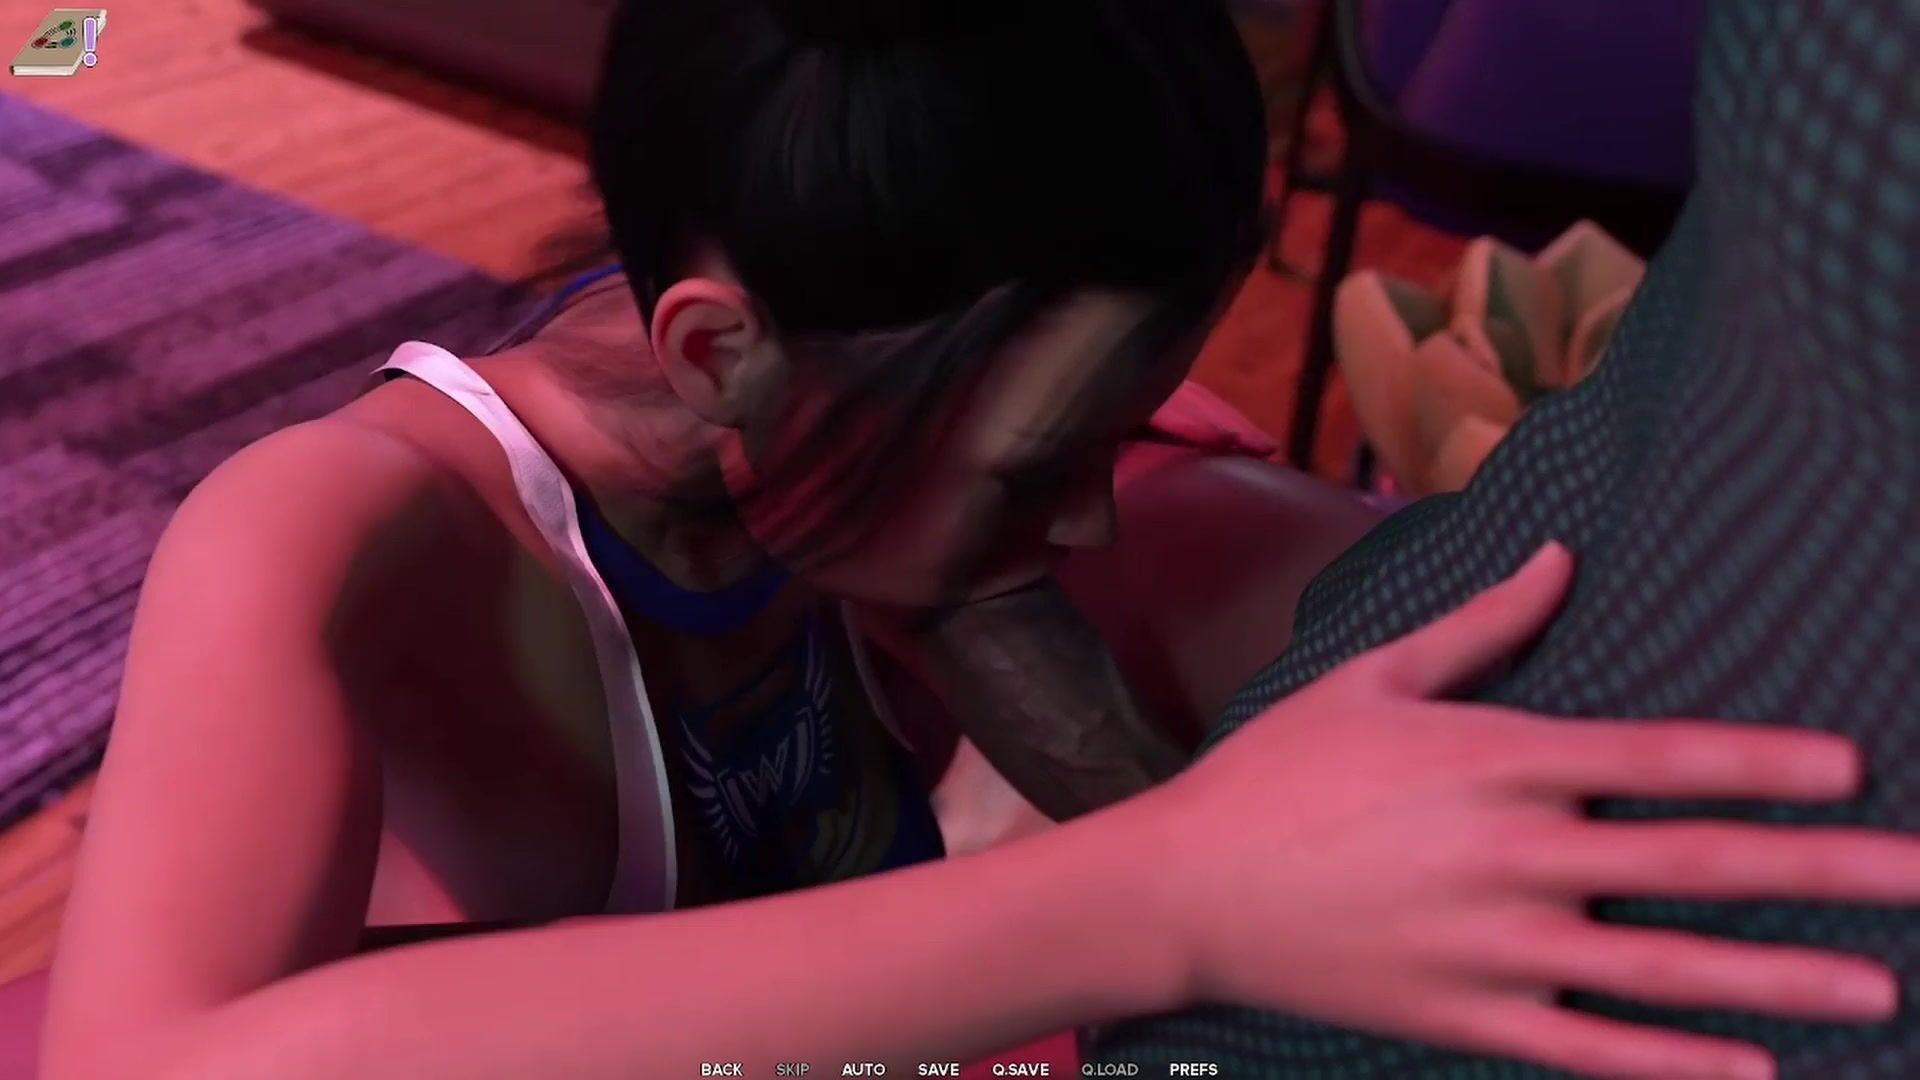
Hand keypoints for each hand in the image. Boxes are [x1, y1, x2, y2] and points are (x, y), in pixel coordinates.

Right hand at [1135, 542, 1914, 1079]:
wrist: (1188, 888)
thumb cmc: (1278, 772)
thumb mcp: (1370, 679)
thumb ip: (1480, 628)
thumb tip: (1560, 561)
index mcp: (1491, 757)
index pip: (1657, 758)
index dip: (1761, 762)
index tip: (1850, 767)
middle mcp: (1511, 853)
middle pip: (1693, 863)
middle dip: (1822, 868)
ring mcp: (1495, 946)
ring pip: (1665, 969)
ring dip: (1781, 976)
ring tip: (1879, 990)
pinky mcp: (1469, 1016)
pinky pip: (1595, 1048)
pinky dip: (1678, 1064)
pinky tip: (1757, 1069)